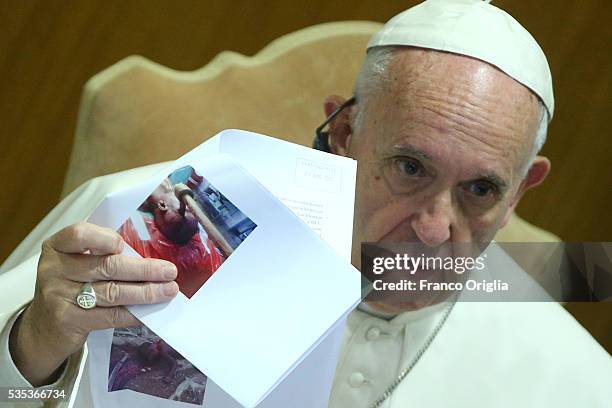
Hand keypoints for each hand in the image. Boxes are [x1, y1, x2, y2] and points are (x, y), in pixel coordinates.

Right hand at [8, 222, 178, 385]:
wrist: (42, 327)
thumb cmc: (68, 286)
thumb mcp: (75, 262)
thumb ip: (101, 254)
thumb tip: (149, 254)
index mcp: (58, 246)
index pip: (80, 234)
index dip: (105, 238)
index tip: (125, 245)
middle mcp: (54, 269)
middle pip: (107, 266)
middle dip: (144, 269)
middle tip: (169, 271)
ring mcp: (59, 296)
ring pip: (112, 291)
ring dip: (146, 291)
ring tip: (168, 290)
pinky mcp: (69, 320)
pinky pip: (110, 315)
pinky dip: (134, 313)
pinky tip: (149, 310)